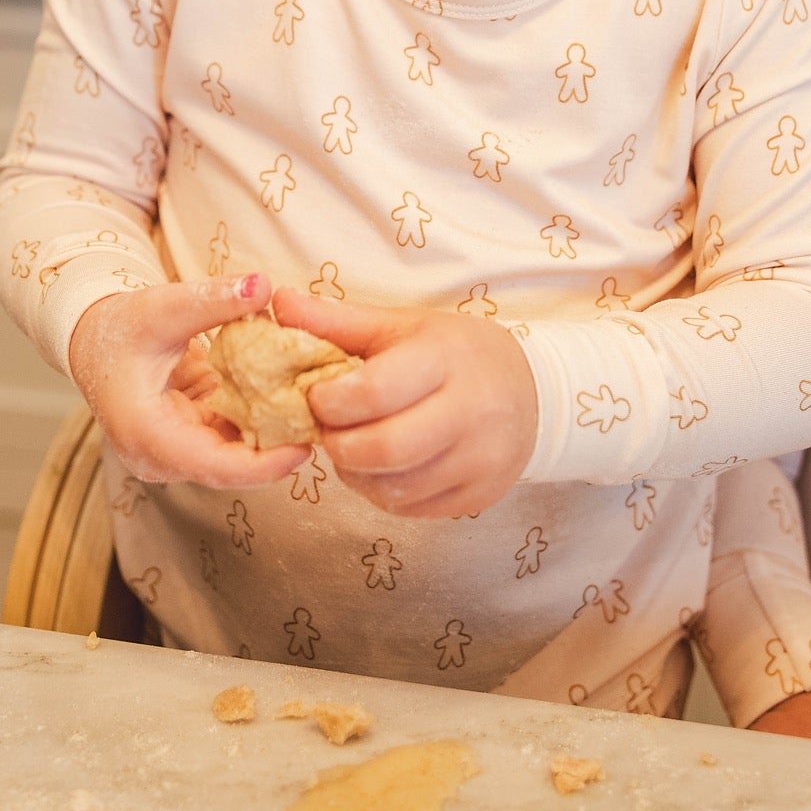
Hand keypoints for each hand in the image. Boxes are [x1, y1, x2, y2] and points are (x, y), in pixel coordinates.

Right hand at [68, 275, 310, 486]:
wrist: (95, 341)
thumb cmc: (121, 327)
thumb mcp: (164, 306)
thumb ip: (213, 299)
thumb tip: (263, 284)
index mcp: (147, 435)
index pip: (215, 467)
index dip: (264, 464)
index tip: (305, 447)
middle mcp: (161, 456)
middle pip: (231, 467)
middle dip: (278, 446)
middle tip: (323, 417)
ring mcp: (176, 453)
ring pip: (236, 455)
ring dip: (274, 432)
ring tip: (315, 405)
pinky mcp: (190, 441)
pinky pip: (231, 439)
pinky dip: (260, 419)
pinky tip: (291, 397)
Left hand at [272, 286, 538, 518]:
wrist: (532, 392)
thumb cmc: (454, 353)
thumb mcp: (401, 326)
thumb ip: (337, 321)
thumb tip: (278, 302)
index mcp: (446, 359)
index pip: (375, 391)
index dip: (330, 401)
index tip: (316, 397)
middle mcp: (471, 412)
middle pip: (384, 449)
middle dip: (338, 445)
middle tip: (328, 430)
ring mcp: (480, 460)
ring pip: (394, 487)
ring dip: (356, 473)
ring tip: (352, 447)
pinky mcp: (480, 496)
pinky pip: (412, 509)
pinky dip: (382, 492)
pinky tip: (381, 467)